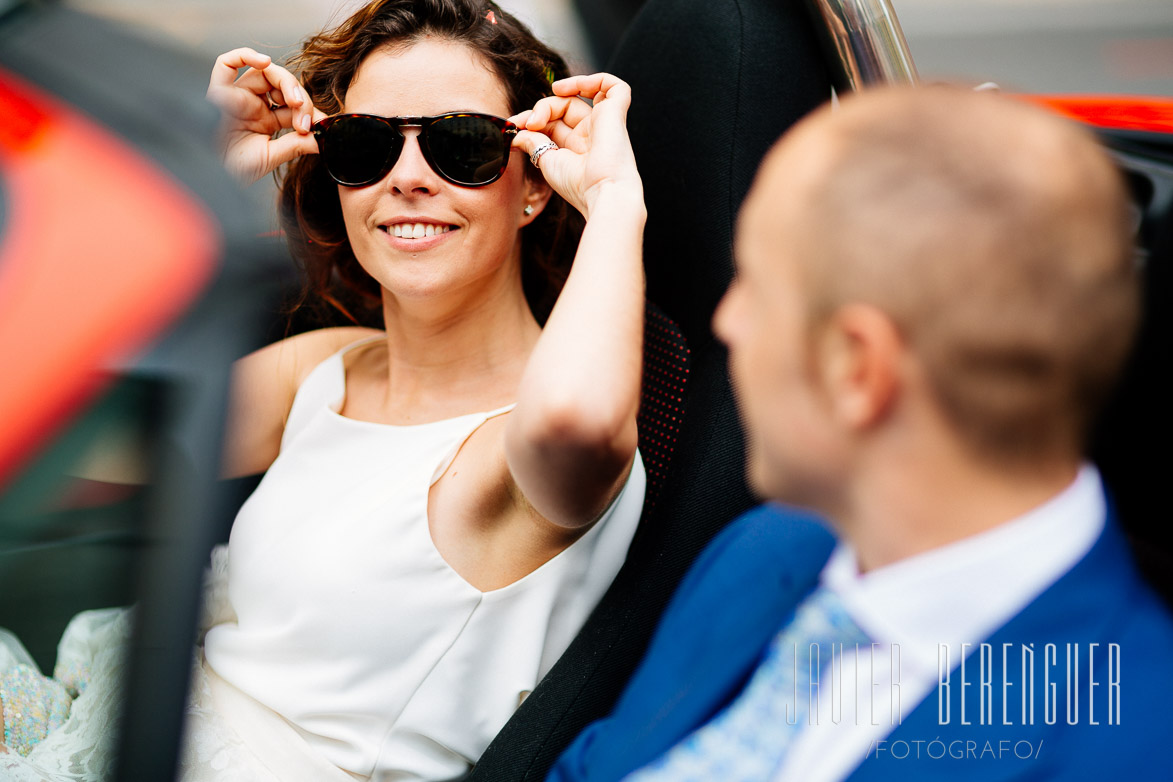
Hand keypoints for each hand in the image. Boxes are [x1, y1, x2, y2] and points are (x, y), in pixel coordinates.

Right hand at [206, 48, 327, 183]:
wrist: (215, 178)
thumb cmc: (238, 169)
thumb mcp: (274, 156)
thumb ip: (297, 144)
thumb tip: (324, 138)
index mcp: (266, 119)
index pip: (293, 104)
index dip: (309, 111)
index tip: (320, 126)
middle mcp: (253, 104)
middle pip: (282, 84)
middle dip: (301, 97)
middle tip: (306, 119)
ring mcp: (237, 96)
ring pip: (264, 71)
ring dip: (286, 81)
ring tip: (295, 101)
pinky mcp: (219, 93)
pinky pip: (226, 64)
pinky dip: (244, 55)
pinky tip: (264, 62)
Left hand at [509, 73, 642, 218]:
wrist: (602, 192)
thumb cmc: (578, 185)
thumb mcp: (547, 160)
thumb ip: (532, 142)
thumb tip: (515, 133)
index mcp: (577, 148)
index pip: (552, 122)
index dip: (532, 120)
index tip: (513, 128)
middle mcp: (591, 134)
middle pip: (563, 107)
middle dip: (541, 109)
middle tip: (526, 124)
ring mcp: (604, 122)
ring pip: (580, 94)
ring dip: (558, 95)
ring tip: (544, 106)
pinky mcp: (617, 113)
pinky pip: (613, 86)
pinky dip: (593, 79)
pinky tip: (566, 88)